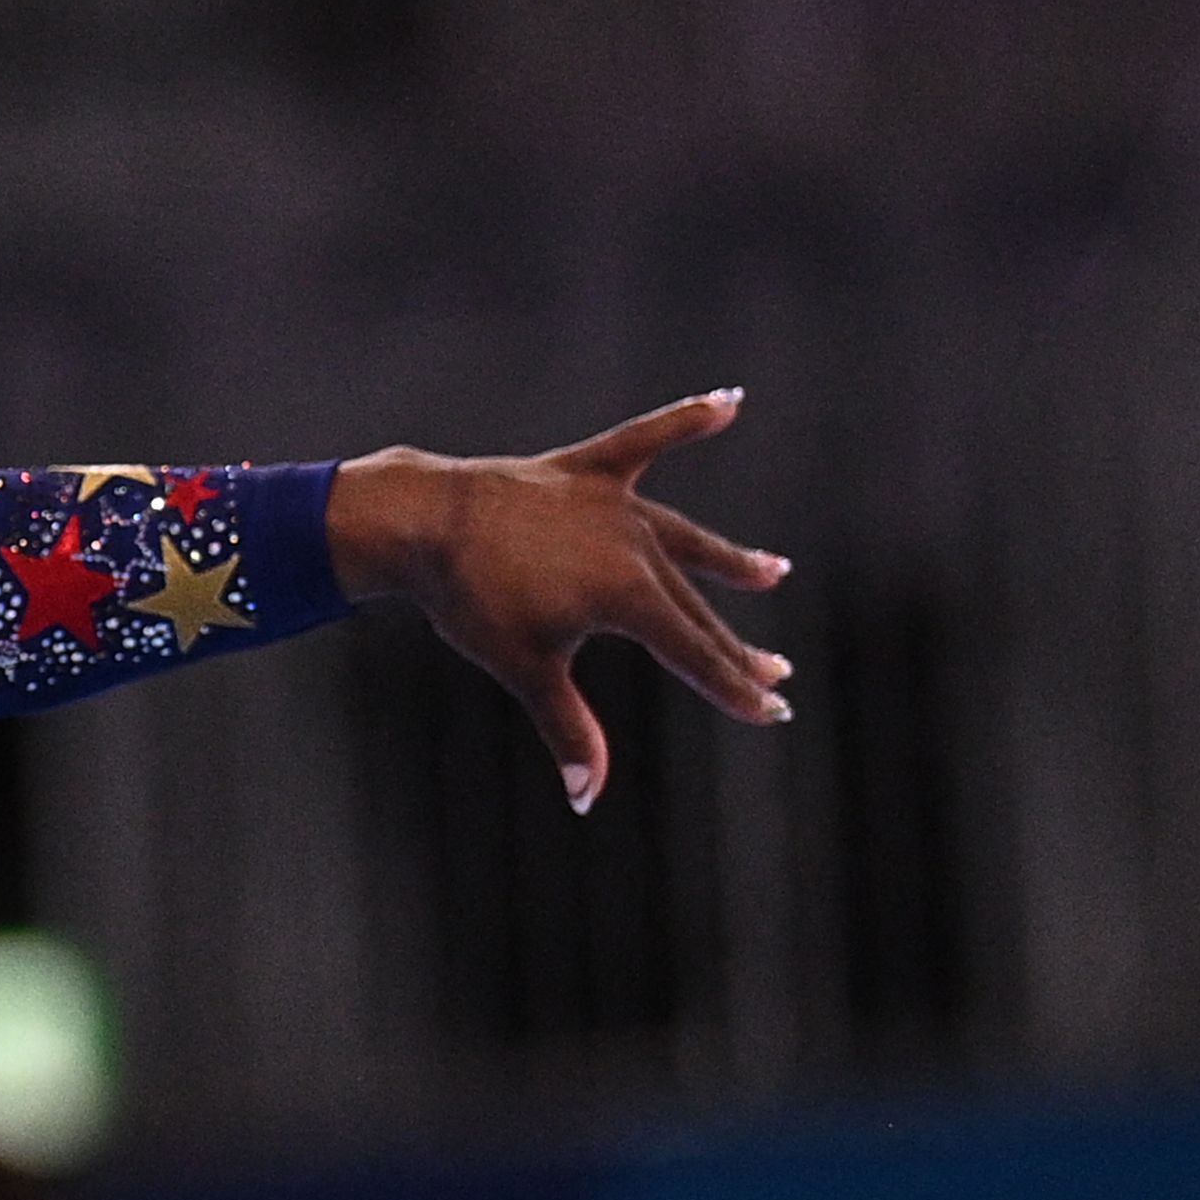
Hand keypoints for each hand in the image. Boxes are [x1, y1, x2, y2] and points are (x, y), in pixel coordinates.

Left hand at [328, 389, 791, 812]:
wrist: (424, 522)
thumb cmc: (470, 601)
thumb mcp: (525, 666)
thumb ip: (567, 727)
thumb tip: (588, 798)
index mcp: (628, 596)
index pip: (693, 653)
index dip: (733, 687)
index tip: (774, 712)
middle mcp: (634, 544)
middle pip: (692, 606)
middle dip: (733, 646)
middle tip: (776, 675)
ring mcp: (612, 504)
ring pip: (682, 539)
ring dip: (727, 559)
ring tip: (772, 573)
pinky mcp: (585, 470)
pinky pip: (644, 441)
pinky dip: (684, 421)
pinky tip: (730, 401)